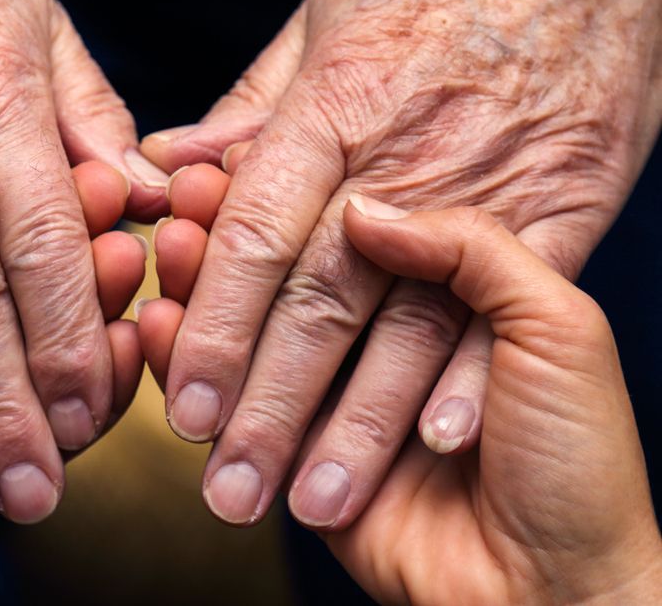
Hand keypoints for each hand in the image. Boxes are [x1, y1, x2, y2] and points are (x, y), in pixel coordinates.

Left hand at [138, 0, 661, 526]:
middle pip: (321, 301)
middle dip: (271, 406)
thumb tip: (176, 168)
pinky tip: (438, 442)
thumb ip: (251, 108)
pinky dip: (475, 371)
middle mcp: (405, 157)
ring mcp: (489, 184)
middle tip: (231, 489)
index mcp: (333, 108)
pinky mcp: (566, 202)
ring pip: (410, 321)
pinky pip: (513, 298)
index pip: (256, 238)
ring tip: (316, 498)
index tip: (185, 408)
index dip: (216, 330)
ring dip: (361, 422)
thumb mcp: (324, 20)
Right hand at [139, 197, 661, 602]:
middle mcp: (387, 332)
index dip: (293, 198)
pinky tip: (153, 330)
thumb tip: (366, 212)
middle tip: (175, 212)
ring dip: (201, 298)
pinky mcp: (306, 450)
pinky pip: (238, 401)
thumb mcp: (559, 329)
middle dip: (230, 244)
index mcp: (449, 287)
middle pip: (292, 275)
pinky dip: (188, 367)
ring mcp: (341, 393)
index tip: (221, 170)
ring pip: (257, 333)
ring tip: (160, 261)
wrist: (561, 592)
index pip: (348, 225)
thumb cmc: (582, 461)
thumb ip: (470, 250)